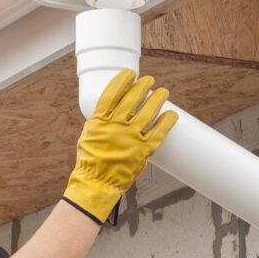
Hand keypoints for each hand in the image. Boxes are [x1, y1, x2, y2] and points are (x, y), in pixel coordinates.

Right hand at [62, 70, 177, 223]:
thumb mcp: (87, 136)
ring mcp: (131, 137)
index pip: (113, 93)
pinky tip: (171, 114)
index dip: (123, 80)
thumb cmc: (90, 161)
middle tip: (149, 80)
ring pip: (149, 111)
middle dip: (143, 86)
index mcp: (100, 121)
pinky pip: (160, 132)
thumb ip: (97, 123)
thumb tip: (104, 113)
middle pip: (133, 99)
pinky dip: (167, 122)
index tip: (130, 74)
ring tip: (163, 92)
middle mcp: (117, 126)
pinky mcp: (144, 150)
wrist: (97, 183)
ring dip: (158, 98)